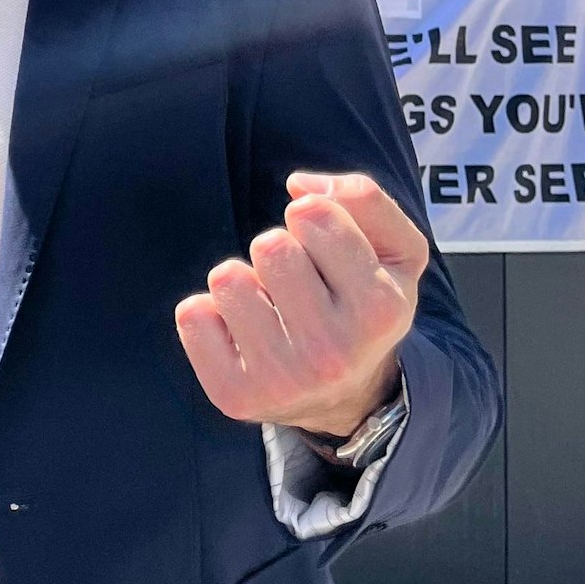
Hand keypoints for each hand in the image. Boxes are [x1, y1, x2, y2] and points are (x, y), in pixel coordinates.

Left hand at [175, 172, 425, 439]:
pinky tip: (241, 334)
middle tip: (296, 284)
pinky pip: (192, 315)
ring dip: (242, 281)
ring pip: (226, 277)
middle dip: (276, 250)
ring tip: (269, 308)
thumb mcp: (393, 250)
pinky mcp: (234, 395)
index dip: (310, 218)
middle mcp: (334, 353)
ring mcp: (282, 379)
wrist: (345, 397)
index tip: (323, 247)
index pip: (312, 215)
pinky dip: (208, 313)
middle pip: (268, 246)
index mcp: (380, 310)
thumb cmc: (360, 303)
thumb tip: (298, 186)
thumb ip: (364, 198)